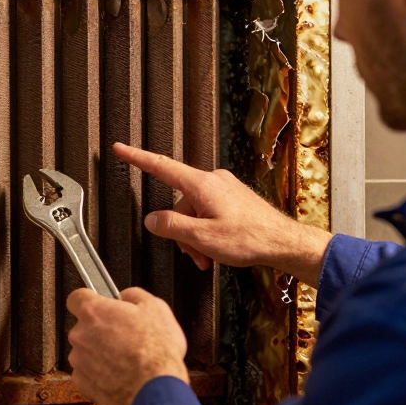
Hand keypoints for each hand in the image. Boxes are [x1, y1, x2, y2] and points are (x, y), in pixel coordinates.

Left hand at [66, 287, 188, 404]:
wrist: (154, 388)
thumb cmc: (156, 350)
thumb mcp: (156, 308)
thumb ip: (134, 295)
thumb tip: (125, 296)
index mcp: (94, 312)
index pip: (76, 298)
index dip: (89, 301)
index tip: (99, 306)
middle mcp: (80, 334)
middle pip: (84, 327)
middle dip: (100, 331)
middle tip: (124, 338)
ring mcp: (78, 359)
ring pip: (85, 351)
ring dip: (99, 354)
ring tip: (125, 360)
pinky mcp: (81, 382)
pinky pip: (86, 373)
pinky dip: (99, 374)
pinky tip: (119, 375)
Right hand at [112, 142, 331, 284]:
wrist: (285, 243)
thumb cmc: (250, 239)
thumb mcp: (202, 237)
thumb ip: (171, 226)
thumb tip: (152, 219)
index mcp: (202, 185)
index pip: (161, 166)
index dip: (137, 157)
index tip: (120, 148)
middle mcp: (213, 181)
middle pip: (179, 203)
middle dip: (181, 230)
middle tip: (195, 254)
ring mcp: (224, 188)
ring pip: (194, 211)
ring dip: (196, 235)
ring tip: (209, 256)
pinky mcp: (233, 198)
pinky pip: (209, 212)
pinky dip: (207, 231)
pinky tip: (217, 248)